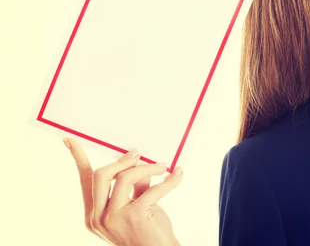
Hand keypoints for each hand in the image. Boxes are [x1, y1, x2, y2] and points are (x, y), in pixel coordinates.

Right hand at [64, 138, 182, 245]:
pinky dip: (169, 180)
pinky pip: (152, 188)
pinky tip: (178, 175)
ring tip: (163, 167)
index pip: (84, 181)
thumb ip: (132, 187)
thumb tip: (136, 161)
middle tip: (138, 153)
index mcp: (94, 215)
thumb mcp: (135, 207)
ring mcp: (114, 218)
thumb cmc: (148, 231)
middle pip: (101, 175)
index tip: (69, 140)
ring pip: (126, 177)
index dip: (78, 158)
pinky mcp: (134, 216)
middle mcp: (98, 217)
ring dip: (148, 167)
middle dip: (121, 160)